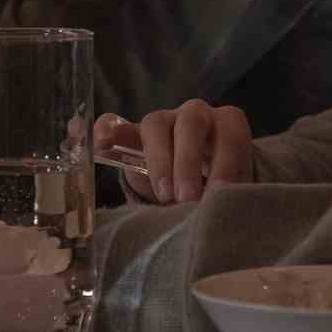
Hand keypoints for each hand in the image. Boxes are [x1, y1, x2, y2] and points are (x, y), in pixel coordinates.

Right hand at [96, 100, 252, 204]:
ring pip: (156, 124)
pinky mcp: (134, 134)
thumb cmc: (218, 186)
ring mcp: (164, 121)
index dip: (227, 162)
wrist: (198, 181)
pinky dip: (108, 130)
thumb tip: (225, 216)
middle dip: (188, 161)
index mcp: (227, 125)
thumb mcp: (230, 189)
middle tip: (188, 198)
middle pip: (192, 122)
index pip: (230, 135)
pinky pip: (116, 125)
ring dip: (159, 159)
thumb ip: (227, 195)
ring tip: (164, 195)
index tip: (222, 192)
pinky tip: (100, 144)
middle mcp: (196, 116)